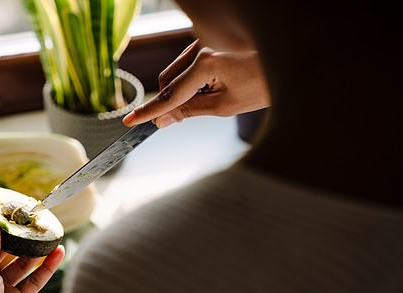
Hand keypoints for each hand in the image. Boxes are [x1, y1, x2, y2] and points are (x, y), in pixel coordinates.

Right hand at [123, 40, 269, 127]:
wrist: (291, 60)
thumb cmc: (263, 84)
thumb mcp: (226, 105)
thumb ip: (190, 110)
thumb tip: (164, 120)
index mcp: (206, 62)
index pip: (171, 94)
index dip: (150, 111)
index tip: (130, 121)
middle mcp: (202, 46)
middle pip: (168, 80)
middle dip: (169, 102)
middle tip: (172, 122)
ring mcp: (205, 41)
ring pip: (177, 71)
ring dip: (182, 90)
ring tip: (215, 98)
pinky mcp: (210, 41)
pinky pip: (189, 63)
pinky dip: (192, 79)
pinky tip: (215, 86)